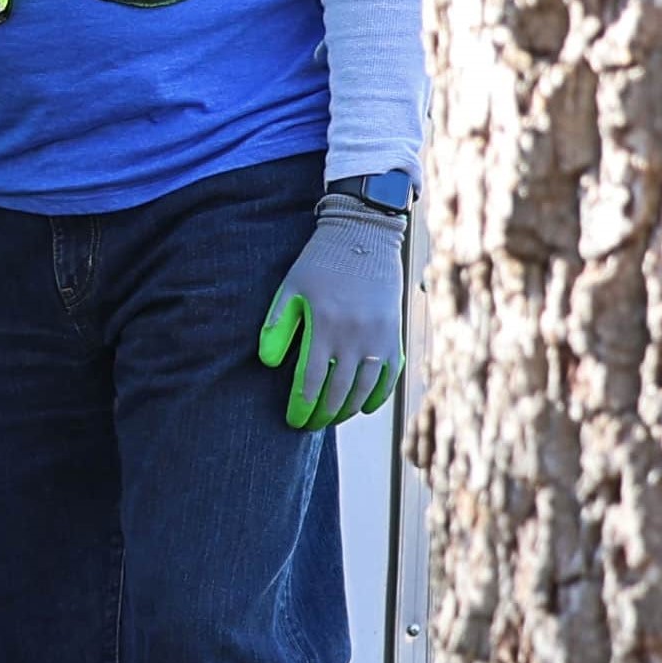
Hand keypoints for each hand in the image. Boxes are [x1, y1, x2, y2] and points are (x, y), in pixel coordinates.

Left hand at [260, 193, 407, 427]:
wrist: (364, 237)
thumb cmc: (320, 263)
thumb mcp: (290, 288)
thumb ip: (277, 325)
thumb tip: (267, 363)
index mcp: (325, 326)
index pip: (310, 381)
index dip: (301, 406)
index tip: (292, 421)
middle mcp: (355, 336)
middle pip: (337, 390)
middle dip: (321, 413)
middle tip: (309, 426)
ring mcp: (379, 337)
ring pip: (365, 388)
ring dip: (347, 409)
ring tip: (332, 418)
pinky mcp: (394, 334)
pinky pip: (390, 375)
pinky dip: (378, 395)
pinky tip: (365, 407)